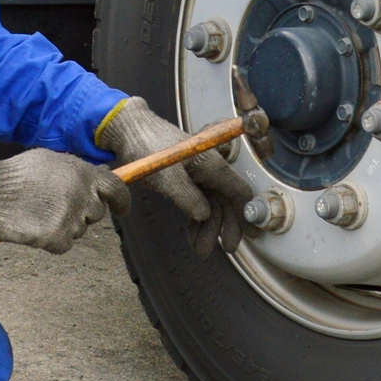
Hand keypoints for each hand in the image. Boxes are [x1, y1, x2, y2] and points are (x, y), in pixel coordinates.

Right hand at [0, 150, 129, 254]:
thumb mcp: (52, 161)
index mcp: (82, 172)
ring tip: (40, 213)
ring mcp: (71, 217)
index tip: (122, 209)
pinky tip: (35, 226)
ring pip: (79, 230)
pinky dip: (52, 240)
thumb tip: (92, 179)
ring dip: (65, 226)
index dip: (121, 201)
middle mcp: (82, 194)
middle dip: (82, 213)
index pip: (116, 189)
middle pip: (96, 213)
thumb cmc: (17, 174)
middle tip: (59, 208)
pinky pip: (64, 245)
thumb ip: (75, 171)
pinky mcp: (58, 237)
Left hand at [97, 96, 254, 256]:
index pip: (238, 190)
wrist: (128, 131)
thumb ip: (186, 196)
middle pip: (226, 201)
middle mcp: (208, 168)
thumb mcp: (165, 174)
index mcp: (210, 163)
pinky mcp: (184, 179)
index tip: (252, 233)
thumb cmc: (147, 146)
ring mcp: (196, 174)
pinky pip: (197, 202)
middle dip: (227, 226)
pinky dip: (196, 220)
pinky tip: (192, 235)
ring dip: (209, 227)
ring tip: (200, 249)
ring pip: (211, 205)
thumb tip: (205, 215)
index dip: (247, 212)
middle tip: (227, 248)